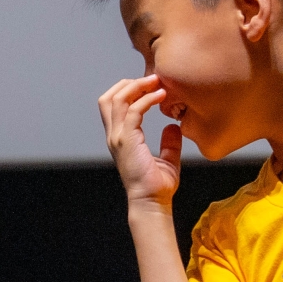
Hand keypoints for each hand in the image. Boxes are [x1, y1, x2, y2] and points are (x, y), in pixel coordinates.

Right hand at [98, 75, 181, 208]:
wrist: (152, 203)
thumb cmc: (157, 187)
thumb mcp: (167, 160)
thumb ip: (169, 143)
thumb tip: (173, 126)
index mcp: (120, 139)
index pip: (113, 106)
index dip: (128, 90)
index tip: (151, 86)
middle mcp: (115, 136)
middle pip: (109, 98)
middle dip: (128, 83)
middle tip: (152, 79)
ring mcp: (118, 138)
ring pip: (117, 99)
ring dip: (137, 86)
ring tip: (156, 82)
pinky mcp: (127, 140)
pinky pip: (133, 110)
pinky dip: (147, 99)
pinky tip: (162, 95)